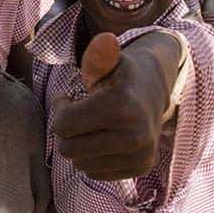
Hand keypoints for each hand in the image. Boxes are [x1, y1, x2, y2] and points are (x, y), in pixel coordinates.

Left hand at [52, 33, 166, 180]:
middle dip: (65, 129)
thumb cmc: (120, 73)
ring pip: (80, 164)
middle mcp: (134, 135)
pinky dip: (91, 158)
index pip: (64, 125)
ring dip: (77, 144)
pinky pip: (96, 173)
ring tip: (88, 124)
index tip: (67, 97)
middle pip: (69, 148)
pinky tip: (100, 138)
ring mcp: (140, 155)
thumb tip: (105, 39)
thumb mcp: (107, 60)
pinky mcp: (141, 168)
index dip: (59, 109)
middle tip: (75, 112)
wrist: (154, 90)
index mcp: (121, 106)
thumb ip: (98, 55)